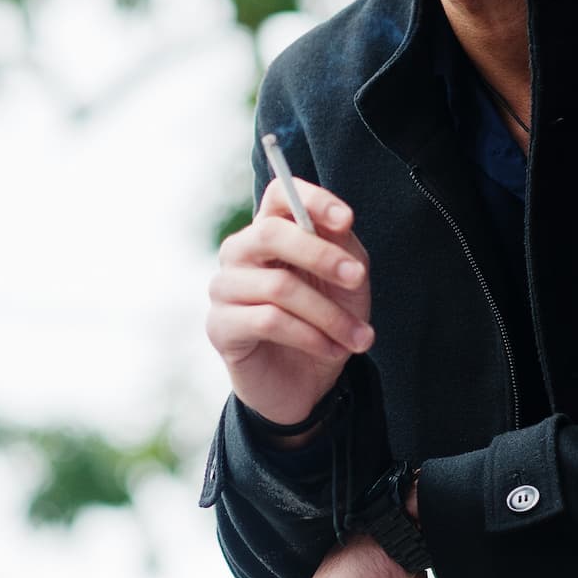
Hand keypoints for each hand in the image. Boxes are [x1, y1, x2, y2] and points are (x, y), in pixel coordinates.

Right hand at [206, 176, 373, 428]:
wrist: (307, 382)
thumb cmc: (324, 321)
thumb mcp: (345, 281)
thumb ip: (340, 246)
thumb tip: (336, 223)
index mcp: (269, 231)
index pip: (278, 194)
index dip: (312, 199)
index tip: (347, 220)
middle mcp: (239, 252)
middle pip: (269, 233)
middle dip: (321, 255)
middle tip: (358, 279)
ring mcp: (224, 288)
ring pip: (278, 286)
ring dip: (328, 314)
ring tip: (358, 337)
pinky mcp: (220, 326)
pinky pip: (269, 321)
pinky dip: (311, 336)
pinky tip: (333, 350)